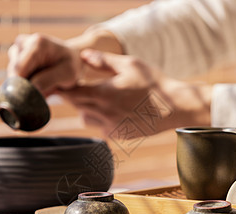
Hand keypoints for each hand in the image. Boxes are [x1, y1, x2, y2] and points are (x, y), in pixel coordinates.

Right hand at [7, 33, 81, 95]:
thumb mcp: (67, 74)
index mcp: (37, 44)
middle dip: (25, 87)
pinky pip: (13, 77)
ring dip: (26, 85)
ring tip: (44, 86)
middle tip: (42, 94)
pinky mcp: (14, 58)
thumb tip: (30, 89)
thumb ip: (48, 80)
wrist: (71, 59)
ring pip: (12, 76)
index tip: (32, 98)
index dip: (22, 86)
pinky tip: (38, 83)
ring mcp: (16, 50)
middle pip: (13, 73)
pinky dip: (25, 84)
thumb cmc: (71, 65)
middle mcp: (22, 43)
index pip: (19, 69)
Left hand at [58, 49, 211, 137]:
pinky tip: (114, 110)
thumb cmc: (153, 83)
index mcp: (104, 93)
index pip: (71, 93)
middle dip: (74, 96)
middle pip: (76, 106)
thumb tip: (82, 55)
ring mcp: (110, 126)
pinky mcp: (118, 135)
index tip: (62, 82)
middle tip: (77, 86)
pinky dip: (101, 119)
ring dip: (86, 109)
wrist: (174, 108)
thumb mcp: (130, 64)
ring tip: (100, 98)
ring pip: (85, 119)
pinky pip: (100, 127)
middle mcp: (104, 113)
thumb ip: (103, 60)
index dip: (63, 87)